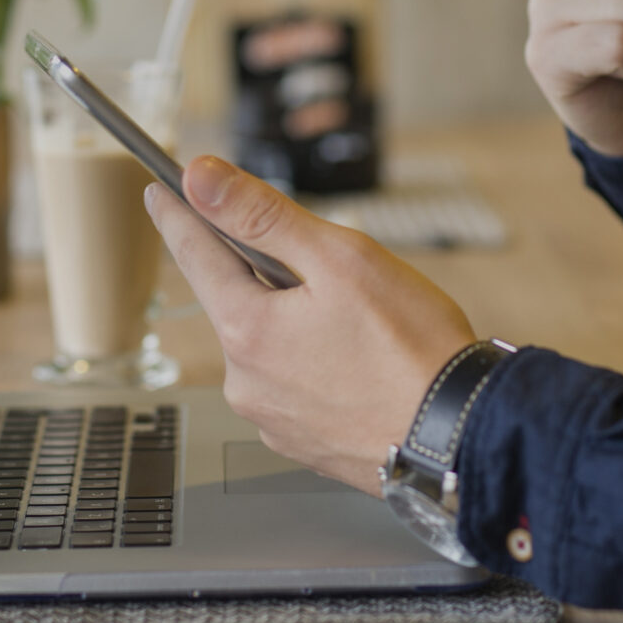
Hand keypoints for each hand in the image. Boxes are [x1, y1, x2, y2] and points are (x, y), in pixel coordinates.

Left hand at [145, 157, 475, 491]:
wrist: (463, 438)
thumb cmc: (414, 351)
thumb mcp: (340, 258)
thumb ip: (263, 215)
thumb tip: (200, 180)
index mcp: (246, 330)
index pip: (194, 254)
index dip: (178, 215)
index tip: (160, 192)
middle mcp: (245, 381)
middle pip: (236, 299)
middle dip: (267, 272)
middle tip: (324, 266)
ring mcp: (272, 417)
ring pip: (268, 344)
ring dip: (295, 321)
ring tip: (359, 324)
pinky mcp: (301, 442)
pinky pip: (293, 384)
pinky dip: (315, 363)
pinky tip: (359, 362)